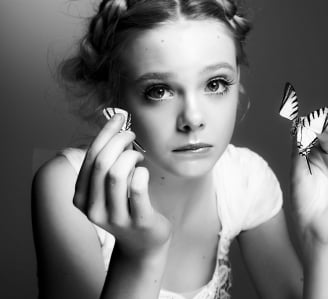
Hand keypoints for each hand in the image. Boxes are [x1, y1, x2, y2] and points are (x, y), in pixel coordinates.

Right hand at [73, 114, 171, 259]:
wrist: (143, 244)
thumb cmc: (128, 208)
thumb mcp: (109, 188)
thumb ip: (107, 163)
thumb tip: (116, 127)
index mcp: (81, 197)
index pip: (91, 157)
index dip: (106, 133)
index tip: (119, 117)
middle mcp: (93, 209)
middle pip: (102, 162)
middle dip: (119, 140)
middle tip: (132, 135)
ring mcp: (115, 218)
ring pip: (117, 174)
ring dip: (131, 156)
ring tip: (139, 156)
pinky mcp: (138, 221)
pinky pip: (138, 187)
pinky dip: (142, 172)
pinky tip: (145, 171)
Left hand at [290, 122, 327, 246]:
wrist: (313, 225)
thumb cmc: (302, 201)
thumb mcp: (297, 173)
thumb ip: (298, 151)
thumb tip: (298, 128)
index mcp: (313, 159)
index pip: (313, 138)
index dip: (309, 128)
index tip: (300, 119)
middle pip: (327, 138)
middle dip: (321, 127)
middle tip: (313, 119)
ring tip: (325, 124)